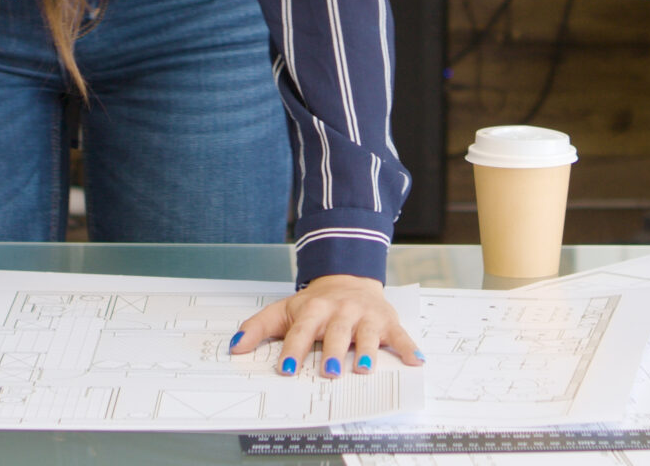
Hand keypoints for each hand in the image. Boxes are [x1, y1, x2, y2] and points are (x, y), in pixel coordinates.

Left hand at [230, 275, 423, 378]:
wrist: (348, 278)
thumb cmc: (315, 303)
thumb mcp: (284, 310)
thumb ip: (258, 328)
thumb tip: (234, 347)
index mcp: (314, 309)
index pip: (301, 331)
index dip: (293, 350)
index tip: (285, 369)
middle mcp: (341, 310)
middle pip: (336, 332)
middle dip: (333, 351)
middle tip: (328, 371)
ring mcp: (365, 315)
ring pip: (366, 333)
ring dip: (366, 350)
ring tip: (363, 368)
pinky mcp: (387, 320)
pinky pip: (399, 335)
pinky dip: (408, 347)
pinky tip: (415, 361)